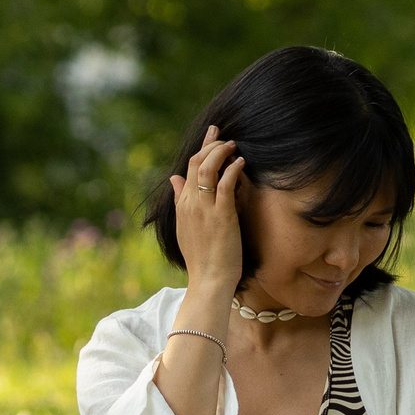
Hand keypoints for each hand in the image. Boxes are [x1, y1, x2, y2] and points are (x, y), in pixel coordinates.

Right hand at [169, 127, 245, 295]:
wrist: (208, 279)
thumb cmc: (201, 257)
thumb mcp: (184, 226)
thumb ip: (179, 199)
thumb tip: (173, 178)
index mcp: (182, 205)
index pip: (188, 168)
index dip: (201, 149)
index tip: (212, 136)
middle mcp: (190, 204)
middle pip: (196, 163)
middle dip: (210, 144)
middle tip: (223, 135)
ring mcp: (205, 209)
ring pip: (207, 169)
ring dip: (220, 152)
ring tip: (233, 145)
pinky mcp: (221, 216)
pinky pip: (226, 185)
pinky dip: (232, 170)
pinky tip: (240, 163)